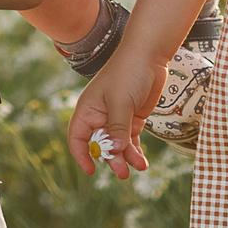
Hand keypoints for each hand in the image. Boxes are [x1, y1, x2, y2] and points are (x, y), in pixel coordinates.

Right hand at [67, 49, 168, 177]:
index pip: (78, 137)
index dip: (82, 154)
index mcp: (88, 110)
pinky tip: (143, 162)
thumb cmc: (128, 72)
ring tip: (139, 167)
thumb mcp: (121, 102)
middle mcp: (100, 116)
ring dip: (126, 157)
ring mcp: (117, 118)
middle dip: (111, 159)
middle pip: (101, 145)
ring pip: (118, 145)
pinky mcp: (132, 118)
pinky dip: (135, 151)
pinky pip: (130, 140)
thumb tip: (114, 151)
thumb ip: (117, 127)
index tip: (91, 170)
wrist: (149, 55)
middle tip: (123, 173)